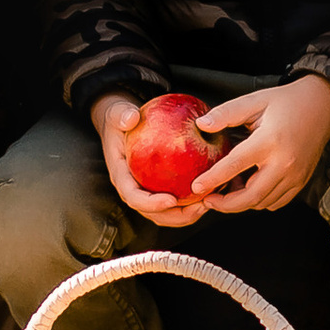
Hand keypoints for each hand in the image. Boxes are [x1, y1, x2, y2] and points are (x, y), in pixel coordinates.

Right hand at [93, 93, 207, 227]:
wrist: (121, 124)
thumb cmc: (120, 119)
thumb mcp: (118, 112)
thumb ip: (121, 115)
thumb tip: (131, 118)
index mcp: (121, 175)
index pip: (133, 197)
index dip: (151, 203)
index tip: (171, 199)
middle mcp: (133, 189)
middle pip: (154, 213)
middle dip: (177, 216)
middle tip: (200, 207)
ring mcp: (146, 190)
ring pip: (167, 213)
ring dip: (188, 214)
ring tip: (209, 203)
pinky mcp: (159, 187)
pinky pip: (176, 200)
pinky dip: (192, 201)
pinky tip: (212, 191)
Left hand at [190, 76, 329, 214]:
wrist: (322, 107)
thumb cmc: (286, 102)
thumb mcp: (255, 101)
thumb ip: (226, 113)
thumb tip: (202, 125)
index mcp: (269, 141)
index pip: (235, 165)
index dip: (213, 179)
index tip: (195, 187)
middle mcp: (284, 163)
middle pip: (250, 196)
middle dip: (225, 204)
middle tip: (207, 199)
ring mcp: (295, 176)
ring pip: (262, 202)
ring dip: (242, 202)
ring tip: (228, 189)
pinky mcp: (301, 182)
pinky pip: (276, 202)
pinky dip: (259, 200)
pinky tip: (249, 187)